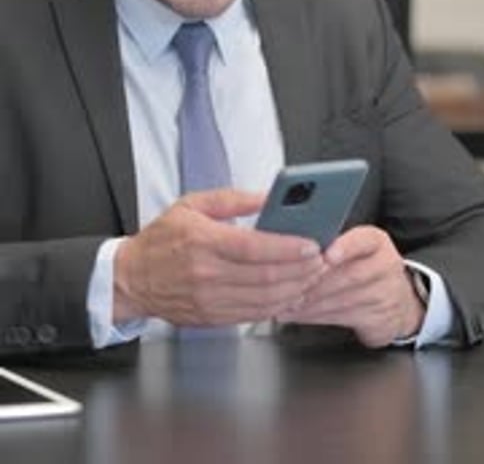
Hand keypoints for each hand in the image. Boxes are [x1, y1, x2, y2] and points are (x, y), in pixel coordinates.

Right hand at [113, 189, 322, 327]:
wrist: (131, 278)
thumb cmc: (162, 239)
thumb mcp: (192, 204)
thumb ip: (233, 199)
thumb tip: (268, 197)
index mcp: (203, 241)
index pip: (255, 248)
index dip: (289, 248)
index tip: (312, 244)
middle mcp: (207, 274)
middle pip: (266, 277)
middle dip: (301, 270)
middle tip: (321, 260)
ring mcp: (209, 300)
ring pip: (264, 300)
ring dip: (295, 290)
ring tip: (311, 277)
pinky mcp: (212, 318)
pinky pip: (253, 315)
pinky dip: (277, 306)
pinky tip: (290, 294)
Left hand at [276, 226, 426, 346]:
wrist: (399, 302)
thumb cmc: (363, 267)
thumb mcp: (354, 248)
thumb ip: (329, 243)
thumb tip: (290, 242)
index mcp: (376, 242)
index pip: (363, 240)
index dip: (344, 248)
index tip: (326, 256)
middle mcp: (385, 266)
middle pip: (350, 274)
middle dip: (316, 281)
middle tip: (290, 284)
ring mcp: (385, 294)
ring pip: (344, 299)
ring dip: (311, 302)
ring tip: (288, 301)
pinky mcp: (379, 319)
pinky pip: (342, 318)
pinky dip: (315, 317)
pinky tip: (298, 314)